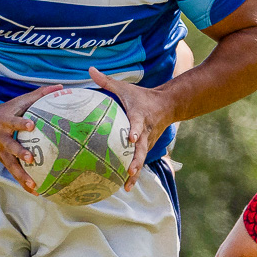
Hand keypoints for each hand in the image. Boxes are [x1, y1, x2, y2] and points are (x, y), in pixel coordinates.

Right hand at [0, 84, 62, 192]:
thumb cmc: (5, 111)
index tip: (31, 126)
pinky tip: (35, 191)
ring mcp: (1, 151)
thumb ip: (39, 95)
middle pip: (10, 146)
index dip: (21, 124)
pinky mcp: (2, 160)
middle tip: (30, 158)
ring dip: (21, 175)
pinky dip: (23, 182)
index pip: (14, 122)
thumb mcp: (19, 101)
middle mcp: (2, 137)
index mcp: (6, 121)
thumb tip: (61, 87)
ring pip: (11, 165)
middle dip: (20, 152)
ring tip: (33, 185)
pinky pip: (13, 173)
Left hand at [87, 68, 172, 190]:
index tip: (131, 138)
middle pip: (142, 148)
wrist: (167, 106)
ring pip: (142, 159)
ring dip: (135, 172)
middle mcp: (146, 132)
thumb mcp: (125, 87)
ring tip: (127, 185)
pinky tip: (125, 187)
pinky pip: (139, 161)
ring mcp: (147, 142)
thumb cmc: (141, 96)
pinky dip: (133, 174)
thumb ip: (106, 81)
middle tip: (130, 169)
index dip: (135, 130)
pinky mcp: (146, 148)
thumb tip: (89, 69)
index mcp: (140, 116)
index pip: (138, 124)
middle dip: (136, 159)